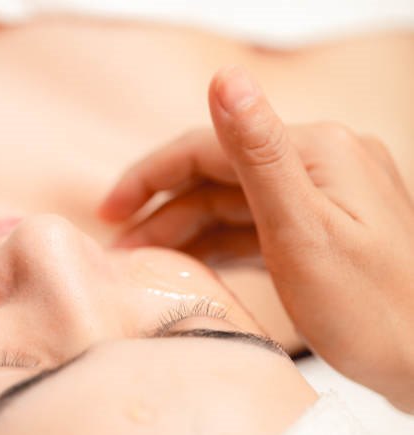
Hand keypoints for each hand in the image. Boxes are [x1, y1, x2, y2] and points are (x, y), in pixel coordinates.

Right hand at [99, 66, 413, 411]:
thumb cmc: (372, 310)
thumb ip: (257, 153)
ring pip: (232, 202)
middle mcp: (321, 162)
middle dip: (162, 208)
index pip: (208, 148)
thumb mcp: (301, 231)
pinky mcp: (325, 227)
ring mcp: (325, 195)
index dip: (150, 176)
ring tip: (141, 260)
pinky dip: (218, 241)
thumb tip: (223, 78)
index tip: (108, 211)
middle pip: (217, 174)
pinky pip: (255, 225)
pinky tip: (192, 262)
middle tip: (118, 245)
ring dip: (184, 228)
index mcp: (316, 151)